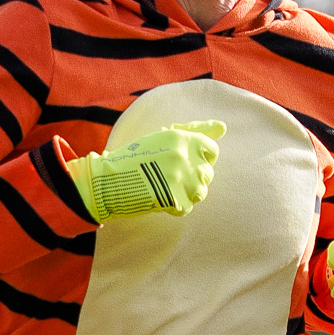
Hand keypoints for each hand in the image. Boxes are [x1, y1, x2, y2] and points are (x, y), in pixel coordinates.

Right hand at [67, 122, 222, 221]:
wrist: (110, 180)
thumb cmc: (138, 155)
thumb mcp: (165, 136)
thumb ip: (196, 130)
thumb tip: (223, 127)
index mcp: (183, 139)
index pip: (212, 150)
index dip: (201, 158)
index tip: (185, 162)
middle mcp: (185, 157)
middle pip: (207, 173)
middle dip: (192, 177)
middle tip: (168, 176)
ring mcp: (181, 180)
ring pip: (201, 191)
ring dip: (186, 192)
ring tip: (165, 187)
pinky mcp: (176, 201)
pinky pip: (187, 207)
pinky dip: (176, 206)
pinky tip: (159, 198)